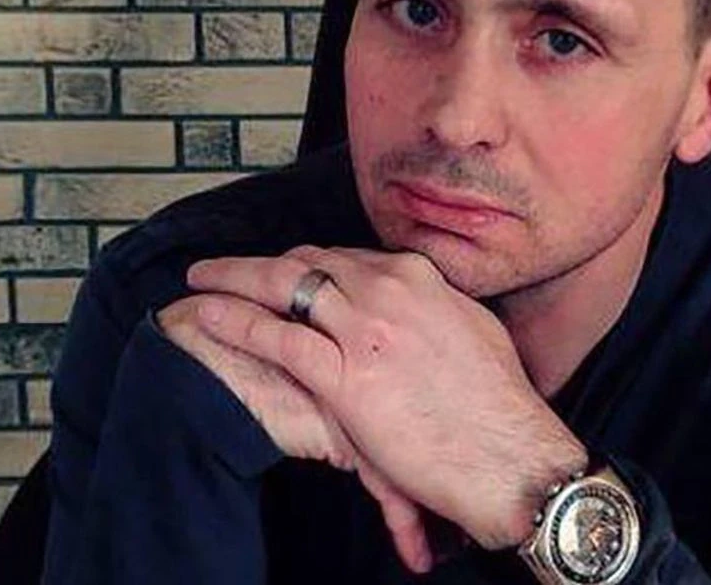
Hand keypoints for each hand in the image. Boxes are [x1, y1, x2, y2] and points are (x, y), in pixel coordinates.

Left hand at [186, 247, 588, 549]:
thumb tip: (427, 308)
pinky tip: (207, 314)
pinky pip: (276, 336)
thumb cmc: (498, 407)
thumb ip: (439, 311)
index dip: (309, 263)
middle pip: (309, 262)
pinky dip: (235, 321)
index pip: (349, 257)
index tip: (289, 269)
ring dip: (233, 278)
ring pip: (283, 286)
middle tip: (230, 269)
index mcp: (421, 279)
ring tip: (200, 279)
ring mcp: (365, 331)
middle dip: (263, 263)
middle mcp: (389, 291)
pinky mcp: (345, 376)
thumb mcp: (474, 333)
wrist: (509, 454)